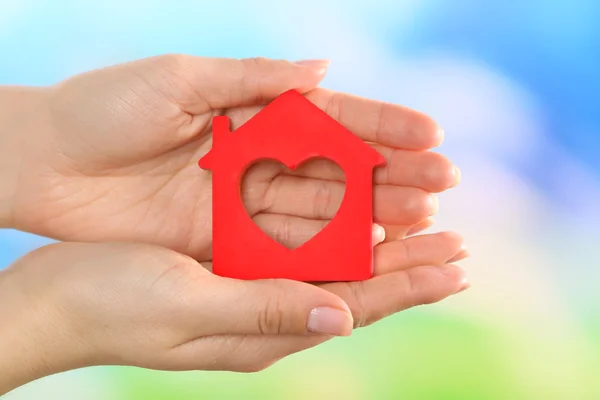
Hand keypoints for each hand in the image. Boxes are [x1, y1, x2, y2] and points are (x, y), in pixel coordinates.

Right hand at [0, 237, 465, 394]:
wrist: (56, 302)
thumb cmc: (109, 305)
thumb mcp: (186, 305)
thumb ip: (264, 312)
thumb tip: (343, 321)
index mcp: (262, 329)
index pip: (355, 306)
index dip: (409, 284)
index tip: (457, 265)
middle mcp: (266, 313)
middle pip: (355, 287)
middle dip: (410, 265)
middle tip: (461, 245)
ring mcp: (248, 290)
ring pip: (332, 265)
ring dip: (380, 246)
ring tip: (426, 228)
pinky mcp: (229, 267)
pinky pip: (296, 249)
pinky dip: (334, 233)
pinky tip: (355, 218)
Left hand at [7, 55, 459, 262]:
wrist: (46, 163)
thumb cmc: (105, 107)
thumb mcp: (181, 80)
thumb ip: (254, 78)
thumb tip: (325, 69)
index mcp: (249, 109)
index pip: (329, 117)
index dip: (381, 123)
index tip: (432, 132)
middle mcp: (254, 156)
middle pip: (335, 166)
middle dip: (392, 171)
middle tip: (445, 180)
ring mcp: (241, 200)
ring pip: (319, 207)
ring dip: (371, 210)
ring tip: (423, 215)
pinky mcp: (221, 238)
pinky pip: (283, 243)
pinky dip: (325, 245)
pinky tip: (369, 245)